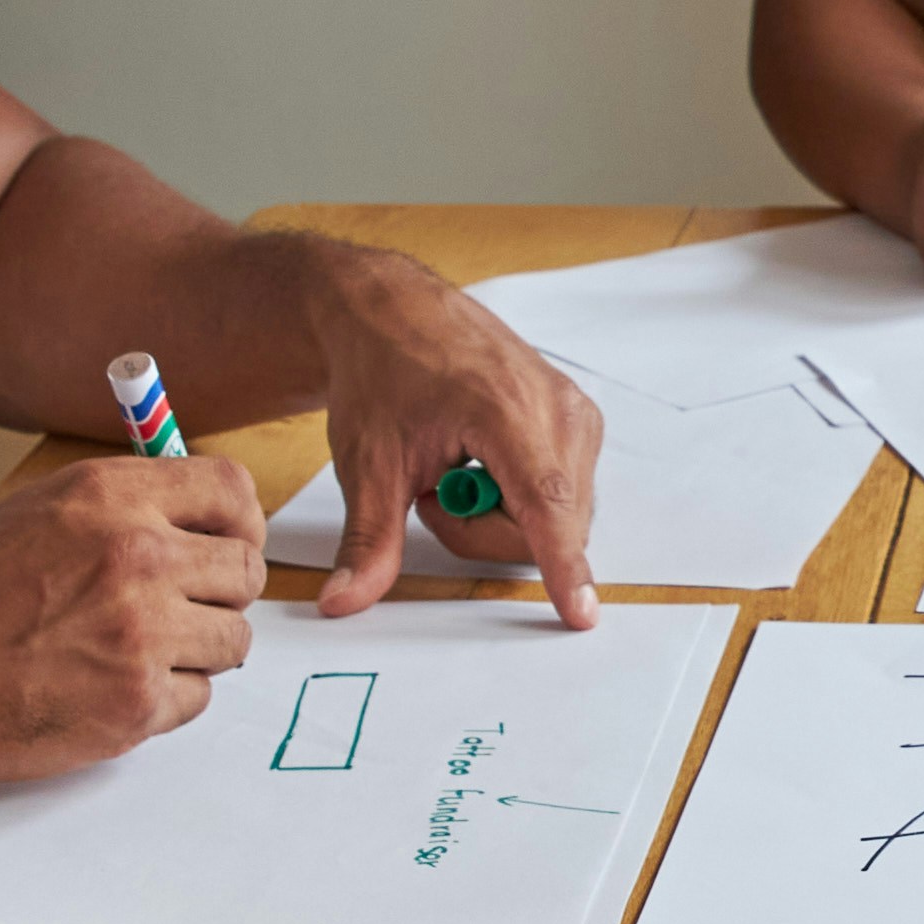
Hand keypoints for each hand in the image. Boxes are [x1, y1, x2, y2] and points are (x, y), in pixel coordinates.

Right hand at [0, 451, 259, 779]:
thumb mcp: (40, 511)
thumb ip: (124, 507)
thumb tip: (199, 518)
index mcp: (112, 497)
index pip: (232, 492)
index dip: (241, 522)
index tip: (229, 542)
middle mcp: (138, 557)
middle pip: (246, 572)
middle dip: (220, 593)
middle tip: (180, 609)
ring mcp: (142, 636)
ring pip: (234, 641)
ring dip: (199, 650)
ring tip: (136, 651)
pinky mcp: (135, 705)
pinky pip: (198, 698)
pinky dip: (166, 699)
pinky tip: (111, 687)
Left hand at [288, 248, 604, 625]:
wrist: (392, 310)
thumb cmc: (381, 372)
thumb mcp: (366, 463)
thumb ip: (367, 541)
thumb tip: (343, 602)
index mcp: (506, 411)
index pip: (545, 504)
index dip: (562, 565)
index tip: (581, 613)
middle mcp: (556, 408)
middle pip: (548, 526)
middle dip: (483, 531)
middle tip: (431, 494)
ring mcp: (574, 411)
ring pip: (560, 515)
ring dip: (501, 514)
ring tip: (455, 468)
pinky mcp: (577, 417)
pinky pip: (563, 492)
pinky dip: (519, 494)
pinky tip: (482, 462)